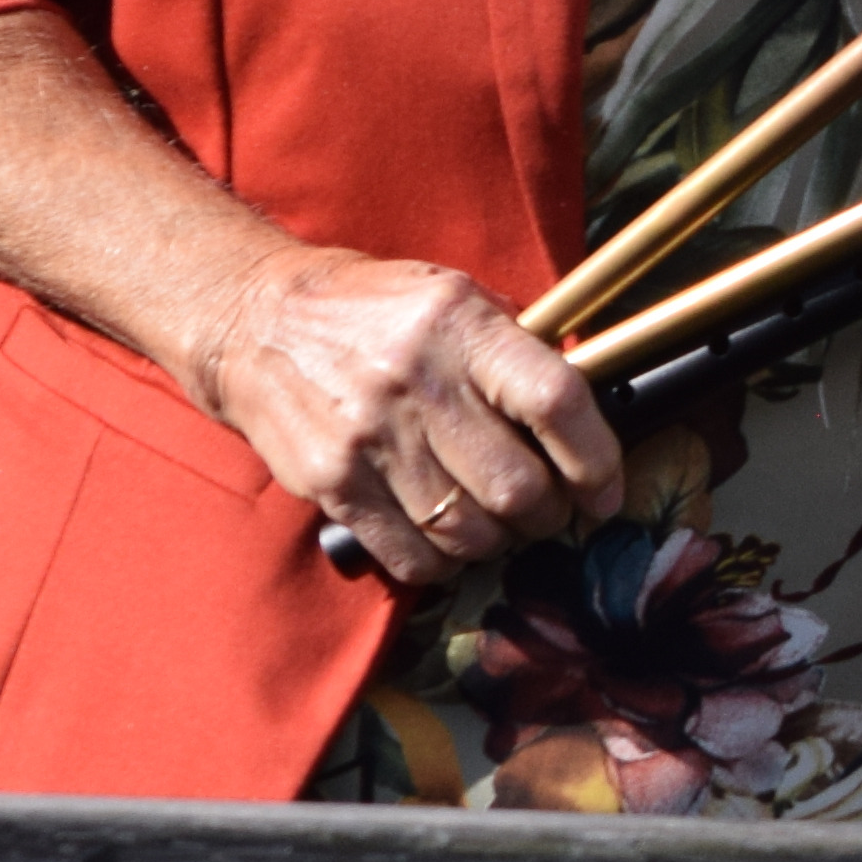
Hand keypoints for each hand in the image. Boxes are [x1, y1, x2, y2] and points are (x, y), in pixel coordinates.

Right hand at [180, 243, 627, 588]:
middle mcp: (418, 381)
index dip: (597, 460)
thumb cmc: (375, 312)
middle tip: (547, 513)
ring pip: (469, 532)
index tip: (604, 492)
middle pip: (517, 487)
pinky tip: (447, 543)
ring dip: (498, 544)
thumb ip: (517, 350)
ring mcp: (371, 437)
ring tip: (497, 526)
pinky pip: (412, 555)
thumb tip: (586, 419)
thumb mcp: (454, 297)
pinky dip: (444, 564)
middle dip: (547, 516)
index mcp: (462, 324)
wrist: (257, 323)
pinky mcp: (333, 483)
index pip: (557, 401)